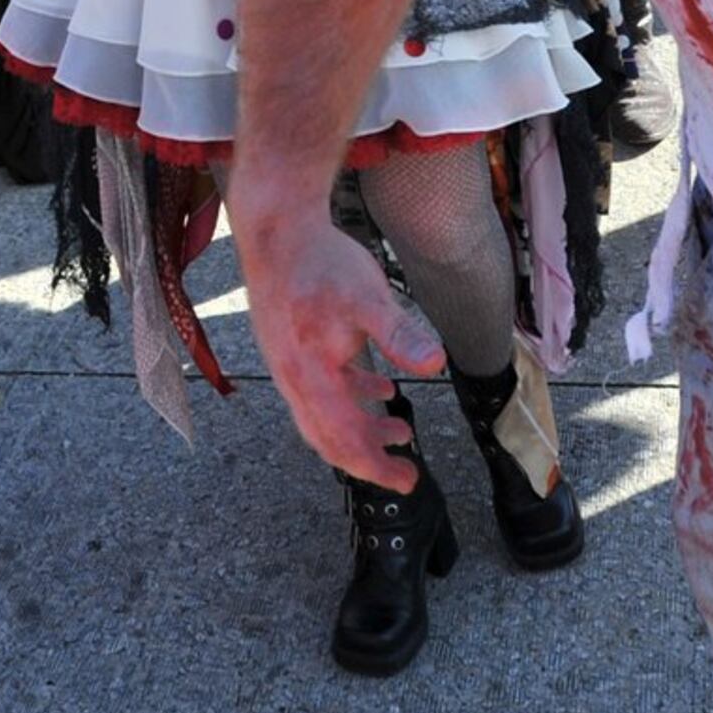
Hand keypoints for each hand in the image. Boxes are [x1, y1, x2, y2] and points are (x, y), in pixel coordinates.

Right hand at [238, 202, 444, 484]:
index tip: (407, 481)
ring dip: (363, 428)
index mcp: (310, 377)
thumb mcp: (368, 298)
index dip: (375, 466)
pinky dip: (352, 398)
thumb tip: (435, 363)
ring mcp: (289, 365)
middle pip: (330, 438)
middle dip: (369, 458)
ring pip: (325, 415)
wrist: (277, 230)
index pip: (343, 439)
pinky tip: (380, 389)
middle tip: (405, 472)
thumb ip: (399, 335)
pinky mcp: (293, 348)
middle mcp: (294, 380)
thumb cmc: (320, 263)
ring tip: (401, 432)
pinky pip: (321, 390)